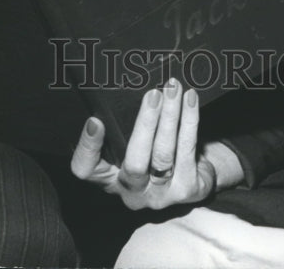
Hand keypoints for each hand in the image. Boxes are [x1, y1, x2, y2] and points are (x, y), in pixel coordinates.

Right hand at [71, 79, 241, 209]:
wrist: (196, 175)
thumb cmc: (157, 151)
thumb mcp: (134, 143)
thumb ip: (122, 126)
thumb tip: (120, 88)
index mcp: (110, 179)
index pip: (87, 170)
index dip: (88, 148)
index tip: (95, 121)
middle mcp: (132, 193)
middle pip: (134, 163)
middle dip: (145, 125)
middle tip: (153, 94)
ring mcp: (161, 195)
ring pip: (163, 154)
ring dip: (170, 116)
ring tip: (173, 89)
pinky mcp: (187, 190)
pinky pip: (187, 150)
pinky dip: (189, 120)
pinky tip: (189, 99)